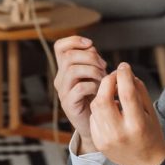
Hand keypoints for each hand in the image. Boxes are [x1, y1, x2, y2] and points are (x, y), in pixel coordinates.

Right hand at [53, 35, 108, 150]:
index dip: (75, 40)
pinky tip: (99, 90)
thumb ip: (91, 60)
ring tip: (102, 78)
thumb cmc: (97, 97)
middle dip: (91, 57)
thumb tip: (91, 47)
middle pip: (69, 56)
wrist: (95, 123)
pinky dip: (93, 85)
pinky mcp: (69, 104)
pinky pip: (80, 87)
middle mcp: (60, 78)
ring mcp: (63, 91)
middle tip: (104, 67)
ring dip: (93, 71)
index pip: (60, 46)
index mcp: (65, 68)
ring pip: (73, 69)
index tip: (91, 44)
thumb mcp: (94, 74)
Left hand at [88, 63, 164, 164]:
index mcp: (136, 124)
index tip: (124, 66)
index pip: (126, 93)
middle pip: (103, 99)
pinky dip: (100, 108)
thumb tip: (125, 73)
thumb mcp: (150, 111)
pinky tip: (109, 109)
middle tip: (113, 76)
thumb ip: (138, 91)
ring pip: (95, 106)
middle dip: (107, 82)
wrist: (146, 162)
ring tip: (112, 91)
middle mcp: (119, 133)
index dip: (123, 75)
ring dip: (102, 93)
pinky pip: (94, 117)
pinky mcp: (98, 141)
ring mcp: (106, 139)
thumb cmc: (151, 134)